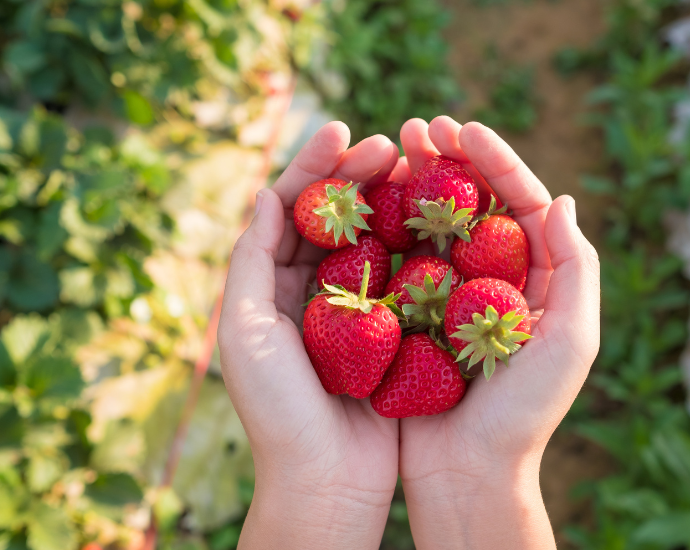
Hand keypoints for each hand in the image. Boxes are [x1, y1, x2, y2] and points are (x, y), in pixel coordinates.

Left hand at [217, 122, 402, 549]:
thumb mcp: (246, 331)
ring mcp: (355, 310)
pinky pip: (406, 278)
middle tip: (391, 145)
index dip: (315, 167)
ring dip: (393, 202)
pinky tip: (439, 220)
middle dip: (359, 175)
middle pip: (336, 218)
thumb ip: (250, 261)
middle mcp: (312, 292)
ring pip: (374, 241)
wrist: (325, 480)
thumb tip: (264, 194)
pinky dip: (418, 246)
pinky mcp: (392, 332)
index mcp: (272, 287)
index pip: (291, 211)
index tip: (344, 131)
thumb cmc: (277, 410)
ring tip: (417, 168)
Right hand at [395, 117, 600, 548]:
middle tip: (418, 127)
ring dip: (415, 182)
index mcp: (538, 279)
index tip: (465, 129)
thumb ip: (575, 268)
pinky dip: (389, 226)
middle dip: (449, 161)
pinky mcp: (415, 313)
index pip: (521, 204)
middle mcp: (496, 279)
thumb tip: (561, 199)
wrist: (468, 471)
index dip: (496, 162)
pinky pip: (403, 259)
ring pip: (435, 223)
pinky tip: (371, 199)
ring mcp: (452, 294)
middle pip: (474, 204)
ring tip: (392, 147)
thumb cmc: (524, 414)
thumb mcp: (570, 342)